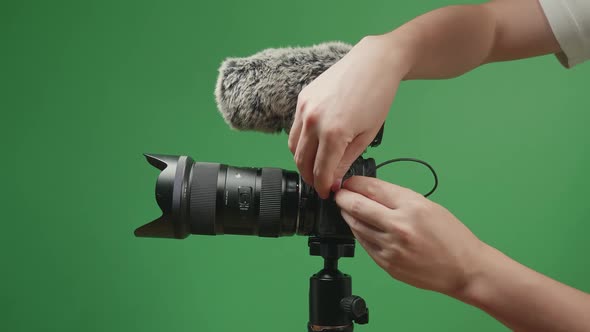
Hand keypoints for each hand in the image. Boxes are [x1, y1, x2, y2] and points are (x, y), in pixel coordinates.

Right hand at [288, 35, 410, 198]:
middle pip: (302, 162)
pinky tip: (314, 145)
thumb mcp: (366, 136)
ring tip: (316, 166)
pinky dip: (301, 141)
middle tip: (321, 184)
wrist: (373, 63)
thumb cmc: (377, 97)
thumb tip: (334, 181)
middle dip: (311, 177)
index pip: (321, 172)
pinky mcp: (302, 98)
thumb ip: (346, 162)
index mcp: (333, 133)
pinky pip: (294, 128)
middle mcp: (313, 121)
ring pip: (293, 147)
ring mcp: (304, 108)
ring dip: (302, 161)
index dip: (323, 187)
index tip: (327, 193)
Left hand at [334, 176, 484, 295]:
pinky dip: (358, 232)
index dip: (354, 183)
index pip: (371, 188)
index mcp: (411, 206)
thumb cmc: (451, 236)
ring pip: (355, 226)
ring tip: (346, 208)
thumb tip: (369, 190)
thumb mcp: (427, 205)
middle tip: (339, 194)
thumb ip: (396, 197)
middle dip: (342, 197)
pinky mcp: (386, 264)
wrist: (464, 269)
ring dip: (347, 215)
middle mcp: (399, 226)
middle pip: (356, 206)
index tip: (348, 182)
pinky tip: (359, 226)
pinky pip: (363, 244)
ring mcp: (391, 248)